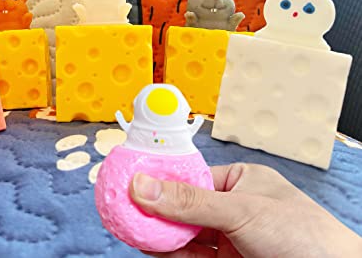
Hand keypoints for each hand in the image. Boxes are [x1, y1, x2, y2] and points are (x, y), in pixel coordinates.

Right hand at [130, 163, 361, 256]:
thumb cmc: (304, 235)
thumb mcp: (241, 210)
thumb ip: (191, 202)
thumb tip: (145, 185)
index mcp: (240, 181)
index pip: (191, 178)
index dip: (162, 181)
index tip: (133, 182)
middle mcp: (233, 208)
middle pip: (184, 206)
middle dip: (156, 209)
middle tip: (124, 207)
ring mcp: (230, 238)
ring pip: (185, 233)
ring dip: (159, 233)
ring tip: (129, 226)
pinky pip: (191, 255)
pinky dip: (170, 253)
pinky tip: (151, 247)